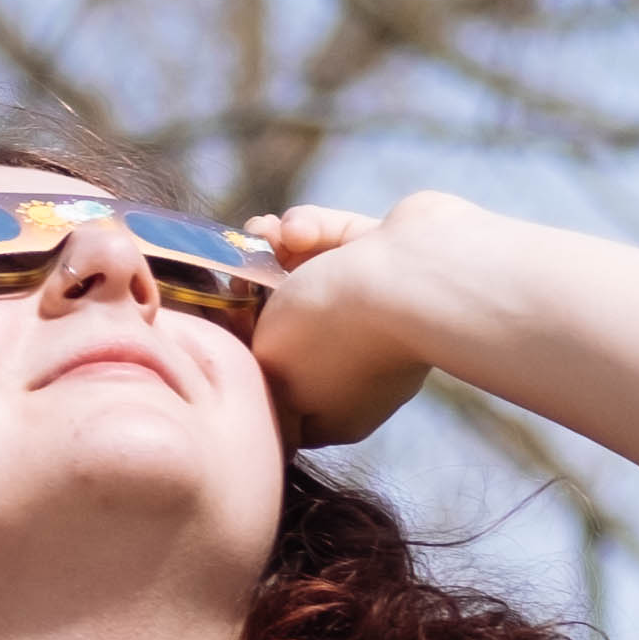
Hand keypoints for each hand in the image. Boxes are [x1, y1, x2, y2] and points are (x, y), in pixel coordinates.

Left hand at [242, 195, 459, 446]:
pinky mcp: (395, 261)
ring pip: (311, 275)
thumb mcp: (269, 369)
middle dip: (257, 291)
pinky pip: (340, 243)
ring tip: (264, 233)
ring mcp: (382, 313)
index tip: (223, 331)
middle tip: (238, 271)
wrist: (415, 278)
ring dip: (278, 249)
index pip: (280, 397)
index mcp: (337, 411)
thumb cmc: (333, 333)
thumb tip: (248, 361)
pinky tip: (298, 228)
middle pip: (290, 327)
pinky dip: (315, 230)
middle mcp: (361, 364)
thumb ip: (251, 369)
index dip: (246, 363)